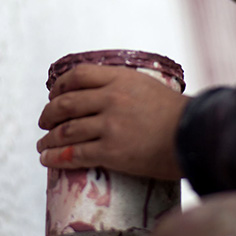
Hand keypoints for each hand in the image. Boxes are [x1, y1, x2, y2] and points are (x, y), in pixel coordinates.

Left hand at [37, 64, 187, 179]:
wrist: (193, 136)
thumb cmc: (175, 113)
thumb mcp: (147, 86)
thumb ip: (123, 86)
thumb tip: (102, 93)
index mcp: (119, 79)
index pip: (77, 75)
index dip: (59, 86)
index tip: (53, 95)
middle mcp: (111, 98)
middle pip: (66, 103)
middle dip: (48, 114)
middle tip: (43, 122)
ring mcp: (110, 125)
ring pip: (66, 130)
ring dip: (48, 139)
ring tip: (42, 144)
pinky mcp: (112, 151)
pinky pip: (74, 154)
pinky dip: (55, 157)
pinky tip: (47, 160)